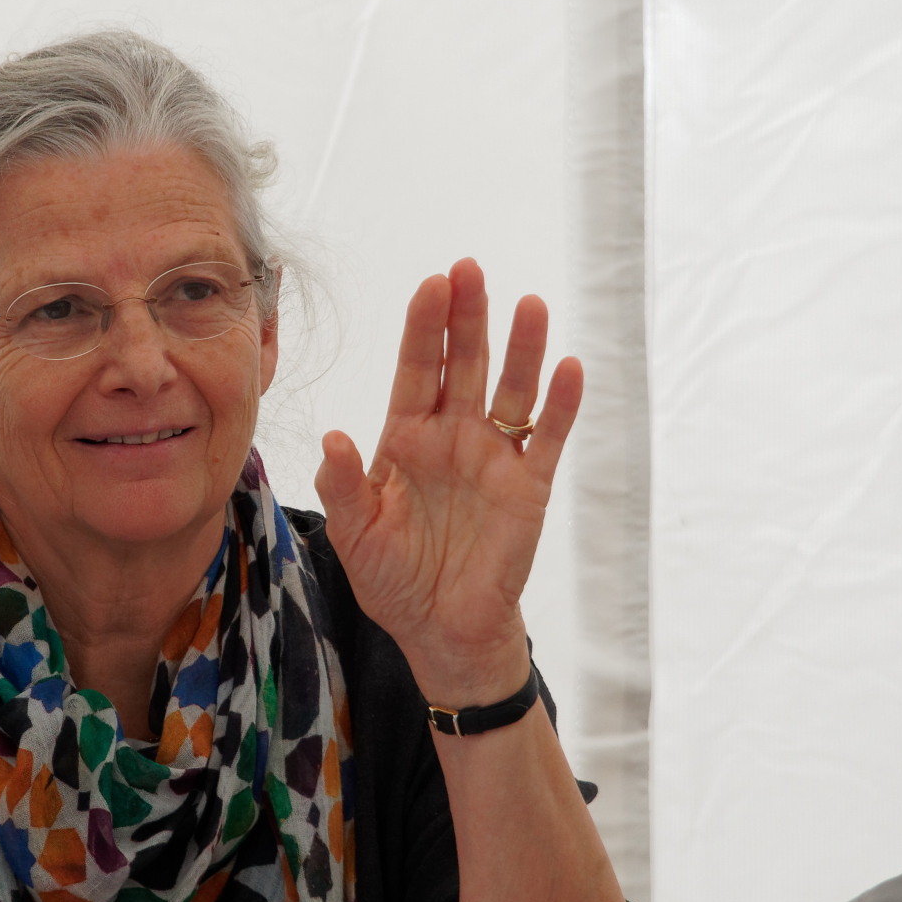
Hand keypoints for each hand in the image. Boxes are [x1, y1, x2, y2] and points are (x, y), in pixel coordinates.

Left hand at [314, 259, 581, 707]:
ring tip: (529, 305)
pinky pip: (549, 438)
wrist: (439, 629)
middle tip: (471, 271)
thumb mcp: (355, 533)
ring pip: (511, 391)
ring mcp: (494, 457)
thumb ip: (342, 484)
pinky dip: (562, 405)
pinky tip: (569, 368)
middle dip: (468, 319)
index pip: (416, 371)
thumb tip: (332, 436)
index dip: (423, 330)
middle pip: (464, 365)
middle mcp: (453, 436)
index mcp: (406, 439)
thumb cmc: (392, 578)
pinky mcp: (529, 487)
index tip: (431, 285)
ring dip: (521, 350)